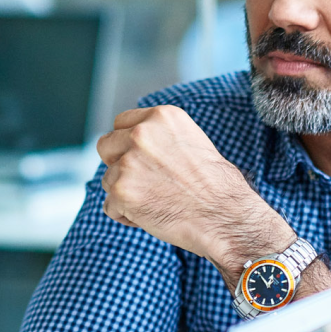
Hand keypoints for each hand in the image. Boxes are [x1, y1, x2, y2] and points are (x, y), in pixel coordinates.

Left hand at [97, 105, 292, 278]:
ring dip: (125, 192)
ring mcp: (129, 162)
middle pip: (106, 145)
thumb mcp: (191, 140)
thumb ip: (160, 136)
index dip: (127, 143)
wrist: (224, 215)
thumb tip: (132, 141)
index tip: (139, 158)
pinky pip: (110, 206)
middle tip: (144, 182)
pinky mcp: (121, 190)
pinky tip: (152, 215)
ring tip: (157, 201)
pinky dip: (126, 215)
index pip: (121, 122)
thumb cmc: (214, 184)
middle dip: (118, 164)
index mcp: (162, 116)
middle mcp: (142, 133)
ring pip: (108, 179)